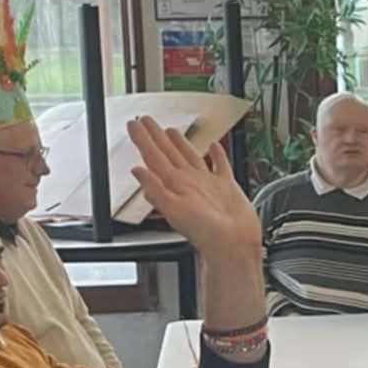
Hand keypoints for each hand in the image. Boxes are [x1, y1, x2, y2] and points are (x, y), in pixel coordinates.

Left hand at [127, 121, 260, 262]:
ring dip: (179, 143)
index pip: (153, 157)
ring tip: (170, 130)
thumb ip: (156, 189)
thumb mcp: (175, 210)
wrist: (233, 246)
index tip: (133, 125)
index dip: (142, 140)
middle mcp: (188, 183)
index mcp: (175, 185)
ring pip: (190, 156)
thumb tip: (137, 171)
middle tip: (146, 121)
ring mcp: (207, 184)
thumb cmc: (206, 234)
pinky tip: (214, 147)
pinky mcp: (226, 187)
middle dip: (155, 136)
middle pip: (168, 153)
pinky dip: (217, 155)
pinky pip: (220, 165)